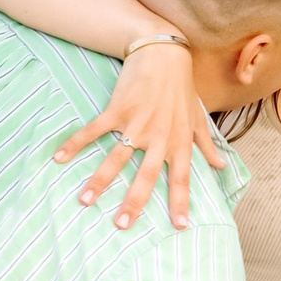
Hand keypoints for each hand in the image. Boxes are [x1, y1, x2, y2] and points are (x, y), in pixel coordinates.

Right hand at [52, 44, 224, 229]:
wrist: (163, 53)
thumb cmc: (181, 88)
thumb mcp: (197, 117)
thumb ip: (206, 144)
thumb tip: (220, 166)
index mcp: (180, 141)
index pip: (181, 178)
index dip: (181, 202)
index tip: (178, 227)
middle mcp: (160, 136)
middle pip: (146, 175)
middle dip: (133, 201)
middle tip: (121, 224)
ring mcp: (138, 123)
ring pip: (117, 157)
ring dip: (100, 180)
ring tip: (85, 201)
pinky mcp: (119, 109)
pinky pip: (95, 130)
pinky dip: (76, 143)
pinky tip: (60, 158)